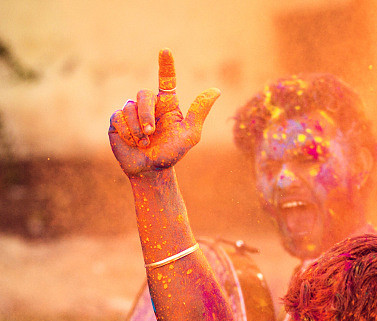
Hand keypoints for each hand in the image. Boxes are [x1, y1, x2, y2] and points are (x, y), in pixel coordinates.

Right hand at [108, 49, 219, 177]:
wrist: (150, 171)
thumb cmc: (172, 153)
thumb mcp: (189, 135)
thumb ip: (199, 112)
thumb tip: (216, 90)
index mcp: (167, 104)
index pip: (166, 80)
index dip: (166, 65)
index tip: (165, 51)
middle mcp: (149, 104)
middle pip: (143, 95)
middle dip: (146, 115)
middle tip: (151, 134)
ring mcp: (131, 111)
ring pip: (129, 108)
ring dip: (138, 130)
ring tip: (144, 143)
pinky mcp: (117, 120)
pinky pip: (118, 118)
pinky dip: (127, 133)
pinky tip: (132, 143)